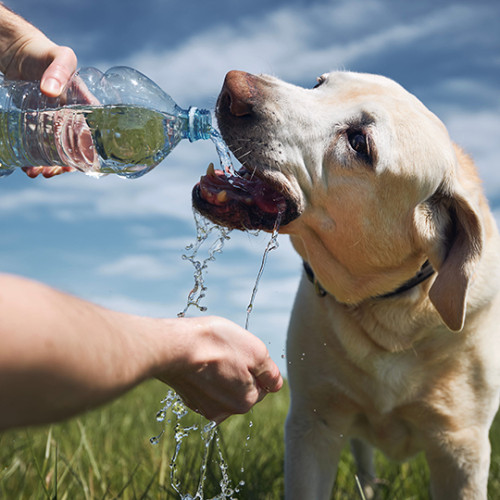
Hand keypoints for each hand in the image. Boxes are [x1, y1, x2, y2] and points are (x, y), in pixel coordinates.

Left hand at [0, 5, 77, 177]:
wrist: (18, 51)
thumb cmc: (44, 53)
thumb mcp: (59, 57)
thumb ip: (59, 71)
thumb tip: (51, 92)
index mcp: (86, 108)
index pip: (94, 135)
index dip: (90, 153)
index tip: (80, 165)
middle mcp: (73, 119)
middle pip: (75, 149)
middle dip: (64, 165)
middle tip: (51, 172)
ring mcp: (54, 123)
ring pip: (56, 151)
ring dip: (48, 165)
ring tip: (35, 173)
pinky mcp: (37, 124)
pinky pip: (39, 145)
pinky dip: (33, 157)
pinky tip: (26, 165)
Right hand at [157, 316, 282, 422]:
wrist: (173, 346)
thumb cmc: (216, 343)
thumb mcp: (255, 351)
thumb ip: (270, 371)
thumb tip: (276, 384)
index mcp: (246, 401)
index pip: (263, 384)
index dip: (254, 364)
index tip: (241, 351)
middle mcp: (226, 411)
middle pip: (243, 387)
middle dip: (238, 370)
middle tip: (225, 351)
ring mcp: (204, 407)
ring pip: (223, 387)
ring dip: (221, 373)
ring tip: (210, 354)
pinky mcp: (188, 399)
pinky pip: (204, 387)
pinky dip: (204, 375)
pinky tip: (197, 361)